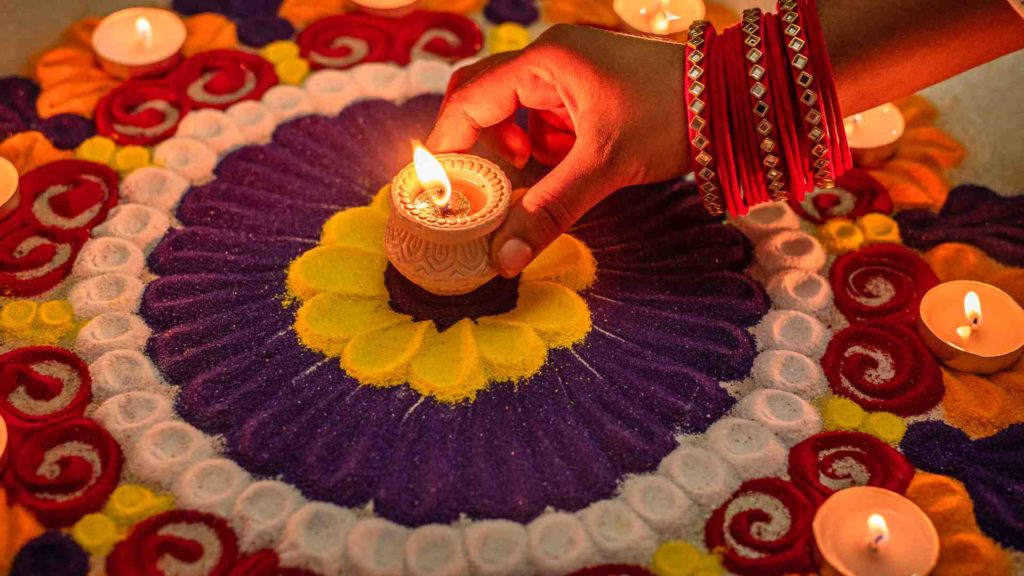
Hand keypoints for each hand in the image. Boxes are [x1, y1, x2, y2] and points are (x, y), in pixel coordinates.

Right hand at [426, 24, 689, 276]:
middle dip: (481, 146)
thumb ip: (549, 210)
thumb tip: (502, 259)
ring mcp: (570, 72)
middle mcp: (550, 59)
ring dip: (516, 148)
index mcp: (545, 61)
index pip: (469, 99)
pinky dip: (544, 147)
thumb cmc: (672, 115)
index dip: (448, 144)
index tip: (440, 189)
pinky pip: (545, 118)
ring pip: (515, 112)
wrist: (736, 100)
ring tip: (534, 175)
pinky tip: (566, 166)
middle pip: (484, 99)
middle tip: (484, 186)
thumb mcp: (605, 165)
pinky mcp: (588, 90)